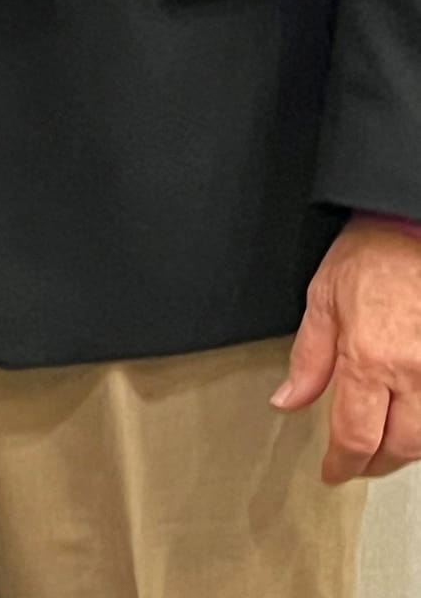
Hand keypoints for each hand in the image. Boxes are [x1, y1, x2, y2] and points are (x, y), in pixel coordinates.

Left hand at [274, 216, 420, 480]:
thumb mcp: (322, 299)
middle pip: (399, 447)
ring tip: (381, 444)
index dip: (342, 463)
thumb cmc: (372, 253)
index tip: (333, 471)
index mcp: (370, 357)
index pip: (355, 435)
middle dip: (374, 463)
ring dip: (404, 449)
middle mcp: (413, 371)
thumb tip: (288, 400)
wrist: (411, 226)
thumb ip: (308, 358)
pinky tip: (409, 418)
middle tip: (356, 462)